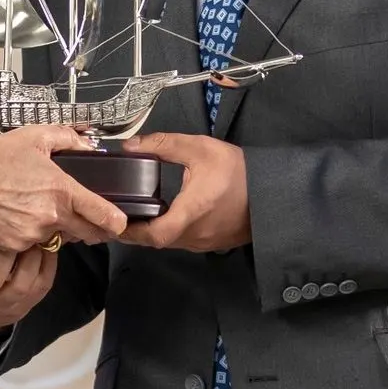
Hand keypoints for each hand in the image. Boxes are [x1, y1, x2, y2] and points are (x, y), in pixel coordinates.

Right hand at [0, 124, 127, 251]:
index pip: (103, 215)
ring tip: (42, 209)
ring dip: (59, 228)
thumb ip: (68, 139)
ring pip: (59, 237)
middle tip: (90, 219)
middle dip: (93, 229)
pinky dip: (34, 233)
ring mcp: (34, 234)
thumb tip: (89, 147)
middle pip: (88, 234)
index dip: (117, 222)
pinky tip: (21, 216)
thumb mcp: (35, 137)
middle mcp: (52, 218)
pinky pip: (35, 243)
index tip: (121, 223)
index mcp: (63, 191)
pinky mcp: (17, 245)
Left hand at [117, 132, 250, 251]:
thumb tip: (130, 146)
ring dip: (152, 233)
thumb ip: (163, 144)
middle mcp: (196, 235)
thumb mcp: (199, 149)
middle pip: (157, 241)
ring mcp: (205, 243)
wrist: (273, 190)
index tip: (114, 220)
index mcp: (190, 214)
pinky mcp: (213, 243)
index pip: (154, 235)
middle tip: (117, 216)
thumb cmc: (237, 170)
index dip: (131, 232)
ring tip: (134, 216)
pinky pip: (184, 241)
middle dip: (135, 232)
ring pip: (170, 243)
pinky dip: (168, 232)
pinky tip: (161, 218)